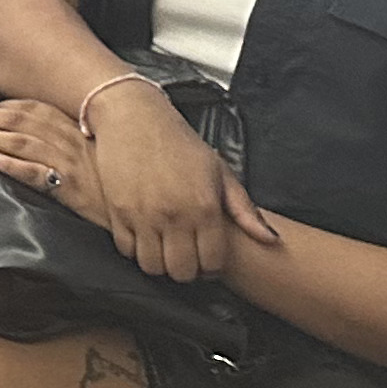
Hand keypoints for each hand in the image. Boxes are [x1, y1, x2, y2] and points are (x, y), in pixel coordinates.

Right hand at [18, 84, 275, 280]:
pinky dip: (136, 249)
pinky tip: (144, 235)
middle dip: (187, 270)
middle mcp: (175, 214)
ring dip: (160, 262)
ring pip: (152, 266)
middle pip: (182, 271)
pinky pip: (126, 250)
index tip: (206, 260)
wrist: (133, 116)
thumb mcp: (219, 171)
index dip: (212, 268)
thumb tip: (269, 239)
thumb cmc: (178, 142)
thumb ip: (244, 210)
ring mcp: (143, 215)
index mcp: (205, 206)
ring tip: (164, 248)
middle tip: (185, 256)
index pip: (213, 262)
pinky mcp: (117, 211)